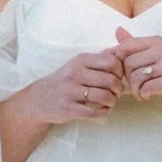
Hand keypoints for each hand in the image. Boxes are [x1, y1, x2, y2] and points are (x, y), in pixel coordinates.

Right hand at [0, 43, 124, 161]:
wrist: (40, 98)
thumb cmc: (66, 80)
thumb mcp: (79, 64)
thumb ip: (100, 58)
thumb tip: (121, 50)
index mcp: (80, 60)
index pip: (111, 62)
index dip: (120, 71)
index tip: (118, 77)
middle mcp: (75, 73)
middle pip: (110, 80)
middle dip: (118, 89)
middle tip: (117, 92)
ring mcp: (70, 91)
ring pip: (104, 96)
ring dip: (112, 101)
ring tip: (110, 101)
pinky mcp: (68, 108)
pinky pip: (94, 112)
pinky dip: (104, 112)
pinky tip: (103, 109)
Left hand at [115, 29, 161, 136]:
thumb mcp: (153, 55)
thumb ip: (134, 44)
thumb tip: (118, 30)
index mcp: (156, 41)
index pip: (125, 47)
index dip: (120, 62)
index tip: (127, 72)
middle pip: (129, 64)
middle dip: (129, 79)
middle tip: (136, 86)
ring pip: (137, 77)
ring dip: (136, 89)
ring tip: (141, 92)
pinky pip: (147, 87)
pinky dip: (144, 94)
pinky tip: (148, 95)